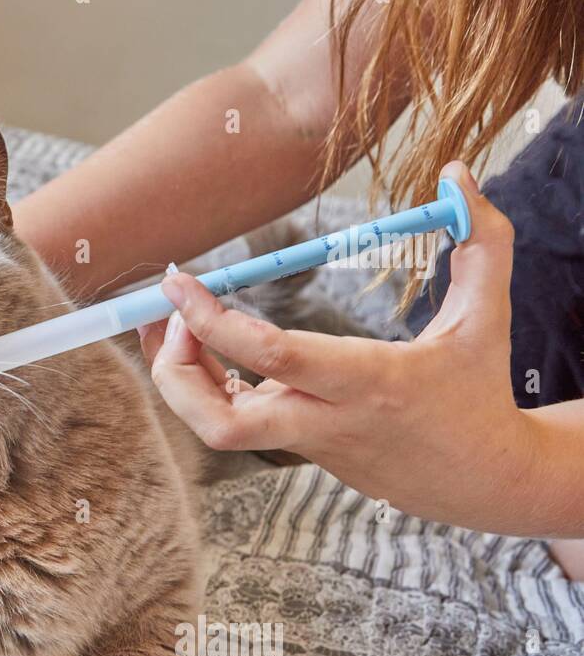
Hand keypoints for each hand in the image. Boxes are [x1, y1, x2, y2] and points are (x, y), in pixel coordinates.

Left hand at [140, 162, 544, 535]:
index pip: (273, 356)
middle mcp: (325, 419)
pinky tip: (201, 345)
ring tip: (173, 322)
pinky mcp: (294, 448)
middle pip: (221, 422)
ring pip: (215, 427)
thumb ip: (484, 244)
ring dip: (179, 379)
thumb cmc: (478, 395)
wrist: (481, 482)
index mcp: (368, 382)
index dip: (213, 320)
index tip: (178, 282)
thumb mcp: (489, 320)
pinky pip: (231, 420)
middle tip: (166, 317)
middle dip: (174, 372)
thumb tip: (461, 174)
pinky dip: (203, 386)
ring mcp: (302, 440)